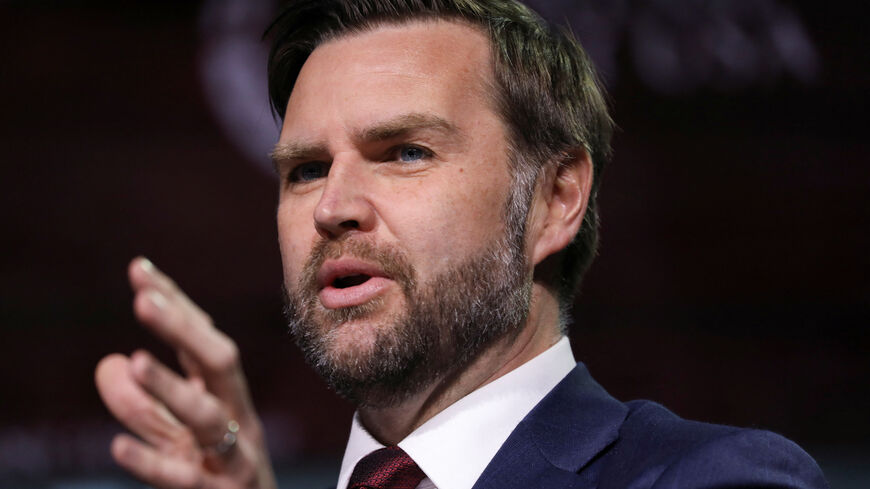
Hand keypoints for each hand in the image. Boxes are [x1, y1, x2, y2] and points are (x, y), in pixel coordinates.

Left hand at [95, 257, 276, 488]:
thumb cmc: (217, 476)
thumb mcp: (177, 435)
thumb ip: (144, 403)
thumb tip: (111, 361)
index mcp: (228, 394)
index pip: (202, 340)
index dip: (175, 304)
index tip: (139, 269)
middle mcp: (237, 415)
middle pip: (219, 363)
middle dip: (184, 330)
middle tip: (142, 300)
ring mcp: (232, 456)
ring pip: (206, 417)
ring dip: (172, 389)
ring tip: (136, 363)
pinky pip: (183, 478)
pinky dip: (152, 463)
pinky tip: (118, 447)